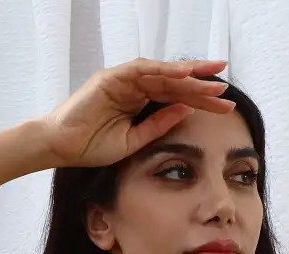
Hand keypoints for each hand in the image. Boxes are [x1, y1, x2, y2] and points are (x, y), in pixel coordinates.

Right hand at [39, 58, 235, 167]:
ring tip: (213, 79)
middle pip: (174, 81)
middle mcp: (133, 86)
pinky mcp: (111, 77)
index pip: (175, 96)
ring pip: (162, 73)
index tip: (224, 104)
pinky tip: (185, 74)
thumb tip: (186, 110)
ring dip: (188, 75)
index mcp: (139, 102)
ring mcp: (123, 79)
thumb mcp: (134, 140)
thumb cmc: (92, 148)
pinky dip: (164, 70)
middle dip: (201, 82)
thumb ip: (158, 125)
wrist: (62, 148)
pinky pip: (142, 70)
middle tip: (226, 85)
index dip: (200, 99)